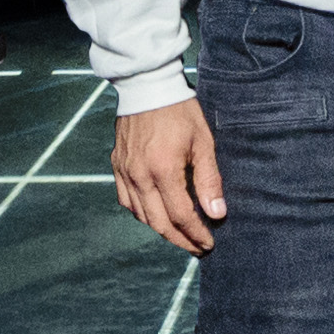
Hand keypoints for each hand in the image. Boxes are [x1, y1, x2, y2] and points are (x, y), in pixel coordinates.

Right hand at [114, 89, 223, 253]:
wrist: (147, 86)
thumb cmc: (179, 111)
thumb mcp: (203, 142)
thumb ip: (209, 180)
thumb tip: (217, 213)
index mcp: (163, 170)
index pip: (181, 215)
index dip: (196, 234)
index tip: (209, 244)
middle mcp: (140, 175)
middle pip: (159, 223)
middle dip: (180, 240)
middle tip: (197, 248)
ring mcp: (125, 171)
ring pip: (141, 215)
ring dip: (161, 230)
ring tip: (180, 235)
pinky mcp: (116, 166)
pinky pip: (126, 200)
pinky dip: (142, 214)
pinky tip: (155, 215)